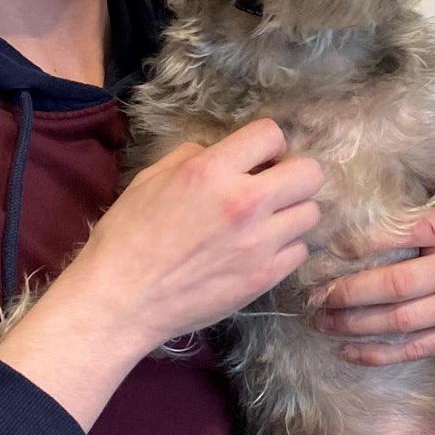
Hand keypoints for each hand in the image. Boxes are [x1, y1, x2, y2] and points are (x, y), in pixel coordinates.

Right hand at [0, 119, 322, 427]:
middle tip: (272, 189)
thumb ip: (192, 157)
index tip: (258, 160)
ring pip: (311, 213)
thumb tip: (221, 153)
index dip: (268, 144)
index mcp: (210, 172)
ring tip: (266, 223)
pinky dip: (285, 249)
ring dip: (291, 213)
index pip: (271, 134)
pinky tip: (259, 252)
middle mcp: (242, 202)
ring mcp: (258, 243)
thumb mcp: (150, 179)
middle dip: (293, 175)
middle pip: (310, 173)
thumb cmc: (126, 238)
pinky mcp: (264, 278)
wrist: (122, 300)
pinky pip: (299, 251)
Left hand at [309, 205, 434, 364]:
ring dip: (355, 324)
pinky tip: (348, 351)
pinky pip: (414, 348)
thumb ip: (417, 221)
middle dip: (348, 292)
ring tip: (323, 322)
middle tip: (314, 296)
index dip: (364, 241)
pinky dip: (378, 353)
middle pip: (395, 283)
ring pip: (400, 319)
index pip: (404, 230)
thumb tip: (353, 231)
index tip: (332, 249)